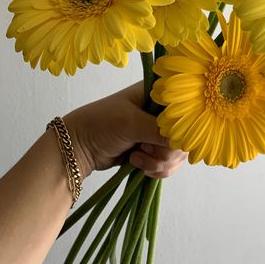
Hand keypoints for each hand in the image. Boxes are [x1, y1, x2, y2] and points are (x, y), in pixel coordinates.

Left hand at [64, 82, 186, 180]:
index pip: (185, 109)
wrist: (79, 147)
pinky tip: (139, 166)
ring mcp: (159, 132)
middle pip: (184, 135)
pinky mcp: (155, 150)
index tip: (162, 136)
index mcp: (159, 94)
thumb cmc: (101, 124)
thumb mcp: (130, 123)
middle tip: (143, 147)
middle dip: (165, 150)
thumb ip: (159, 131)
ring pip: (178, 153)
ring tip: (136, 157)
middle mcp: (163, 111)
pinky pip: (170, 164)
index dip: (180, 126)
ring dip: (159, 162)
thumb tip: (183, 143)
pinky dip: (158, 170)